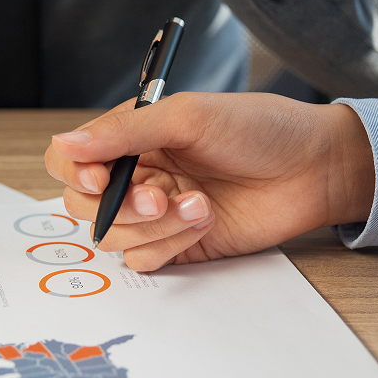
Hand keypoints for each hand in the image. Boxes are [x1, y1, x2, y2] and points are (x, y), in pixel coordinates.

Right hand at [45, 92, 374, 271]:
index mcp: (130, 137)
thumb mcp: (188, 116)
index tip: (99, 177)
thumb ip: (124, 131)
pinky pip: (144, 260)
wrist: (311, 168)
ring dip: (154, 226)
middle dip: (120, 206)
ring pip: (114, 237)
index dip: (74, 171)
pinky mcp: (176, 246)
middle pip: (84, 206)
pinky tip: (205, 219)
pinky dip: (169, 245)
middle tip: (160, 196)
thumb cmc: (256, 129)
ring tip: (200, 203)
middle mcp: (136, 175)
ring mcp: (154, 214)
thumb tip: (65, 143)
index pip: (70, 159)